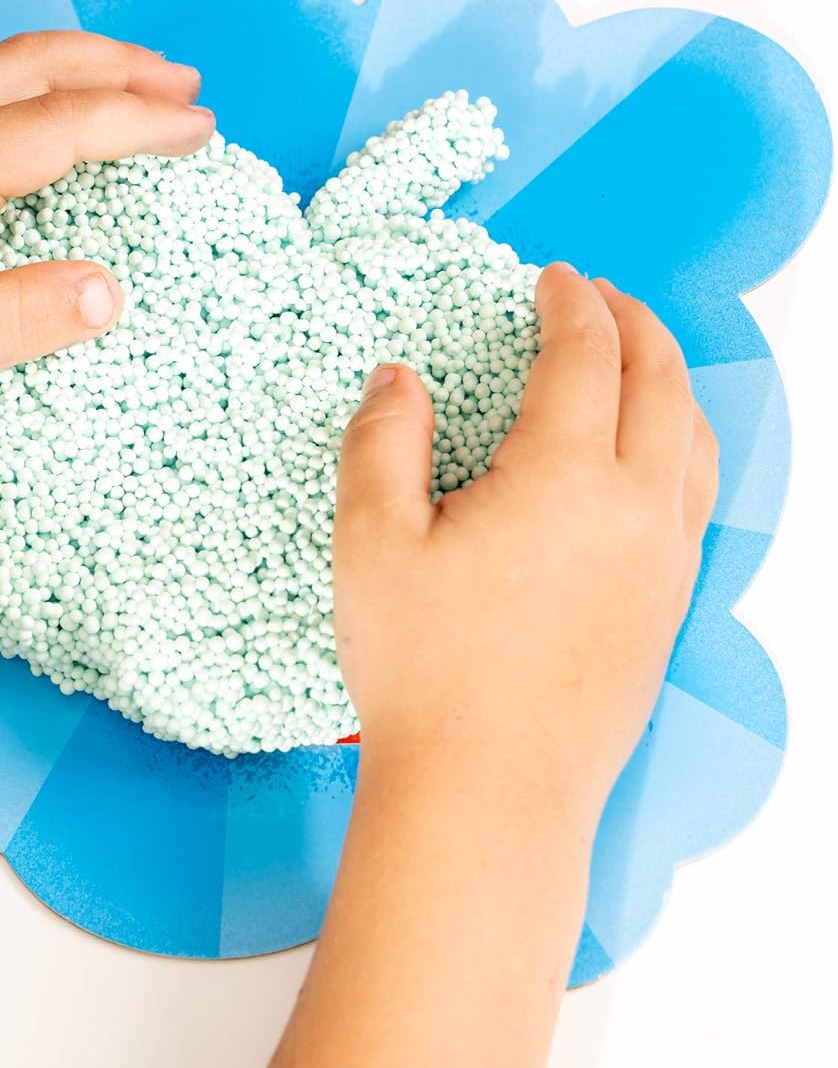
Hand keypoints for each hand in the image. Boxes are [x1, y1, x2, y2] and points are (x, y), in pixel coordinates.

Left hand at [0, 31, 213, 441]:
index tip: (198, 129)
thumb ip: (19, 320)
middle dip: (115, 65)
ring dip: (71, 70)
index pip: (55, 125)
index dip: (136, 123)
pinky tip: (42, 124)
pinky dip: (24, 94)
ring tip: (133, 88)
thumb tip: (106, 290)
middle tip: (183, 85)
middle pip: (26, 63)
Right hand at [333, 263, 718, 838]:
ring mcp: (663, 561)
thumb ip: (380, 443)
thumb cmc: (423, 671)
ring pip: (695, 438)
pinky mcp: (668, 608)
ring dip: (671, 382)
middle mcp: (635, 508)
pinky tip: (650, 460)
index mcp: (562, 477)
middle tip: (601, 298)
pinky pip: (696, 498)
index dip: (571, 302)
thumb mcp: (371, 545)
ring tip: (638, 364)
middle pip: (661, 381)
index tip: (553, 277)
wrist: (489, 789)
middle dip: (635, 323)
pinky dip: (683, 446)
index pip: (586, 355)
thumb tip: (397, 379)